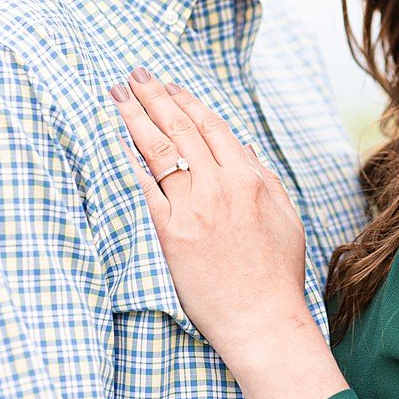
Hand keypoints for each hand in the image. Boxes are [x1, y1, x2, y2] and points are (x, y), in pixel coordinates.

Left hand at [112, 69, 312, 360]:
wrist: (262, 322)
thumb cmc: (276, 274)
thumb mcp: (283, 216)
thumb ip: (261, 176)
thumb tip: (240, 147)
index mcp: (249, 179)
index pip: (210, 127)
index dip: (185, 101)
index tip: (167, 85)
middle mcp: (219, 186)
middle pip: (178, 130)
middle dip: (152, 97)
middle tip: (132, 76)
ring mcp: (192, 209)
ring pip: (158, 151)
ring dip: (134, 118)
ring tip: (116, 96)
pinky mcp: (170, 234)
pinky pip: (145, 188)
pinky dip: (129, 161)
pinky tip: (115, 141)